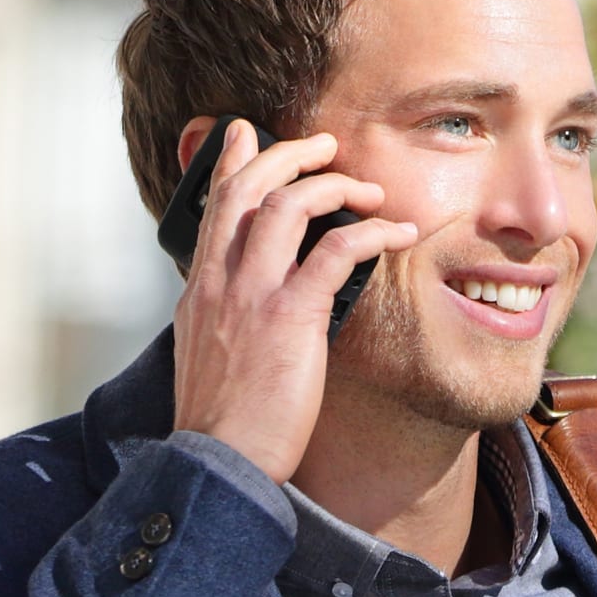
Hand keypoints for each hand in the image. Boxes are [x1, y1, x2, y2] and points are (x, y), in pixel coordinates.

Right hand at [173, 118, 416, 483]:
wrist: (217, 463)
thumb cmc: (222, 423)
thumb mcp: (207, 357)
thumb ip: (224, 319)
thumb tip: (248, 308)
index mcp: (200, 289)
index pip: (213, 206)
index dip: (231, 162)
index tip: (245, 133)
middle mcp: (219, 280)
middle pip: (249, 186)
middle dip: (289, 153)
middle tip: (324, 145)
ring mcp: (251, 294)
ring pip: (289, 203)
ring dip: (334, 185)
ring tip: (368, 190)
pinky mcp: (290, 316)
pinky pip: (336, 250)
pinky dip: (371, 232)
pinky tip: (396, 232)